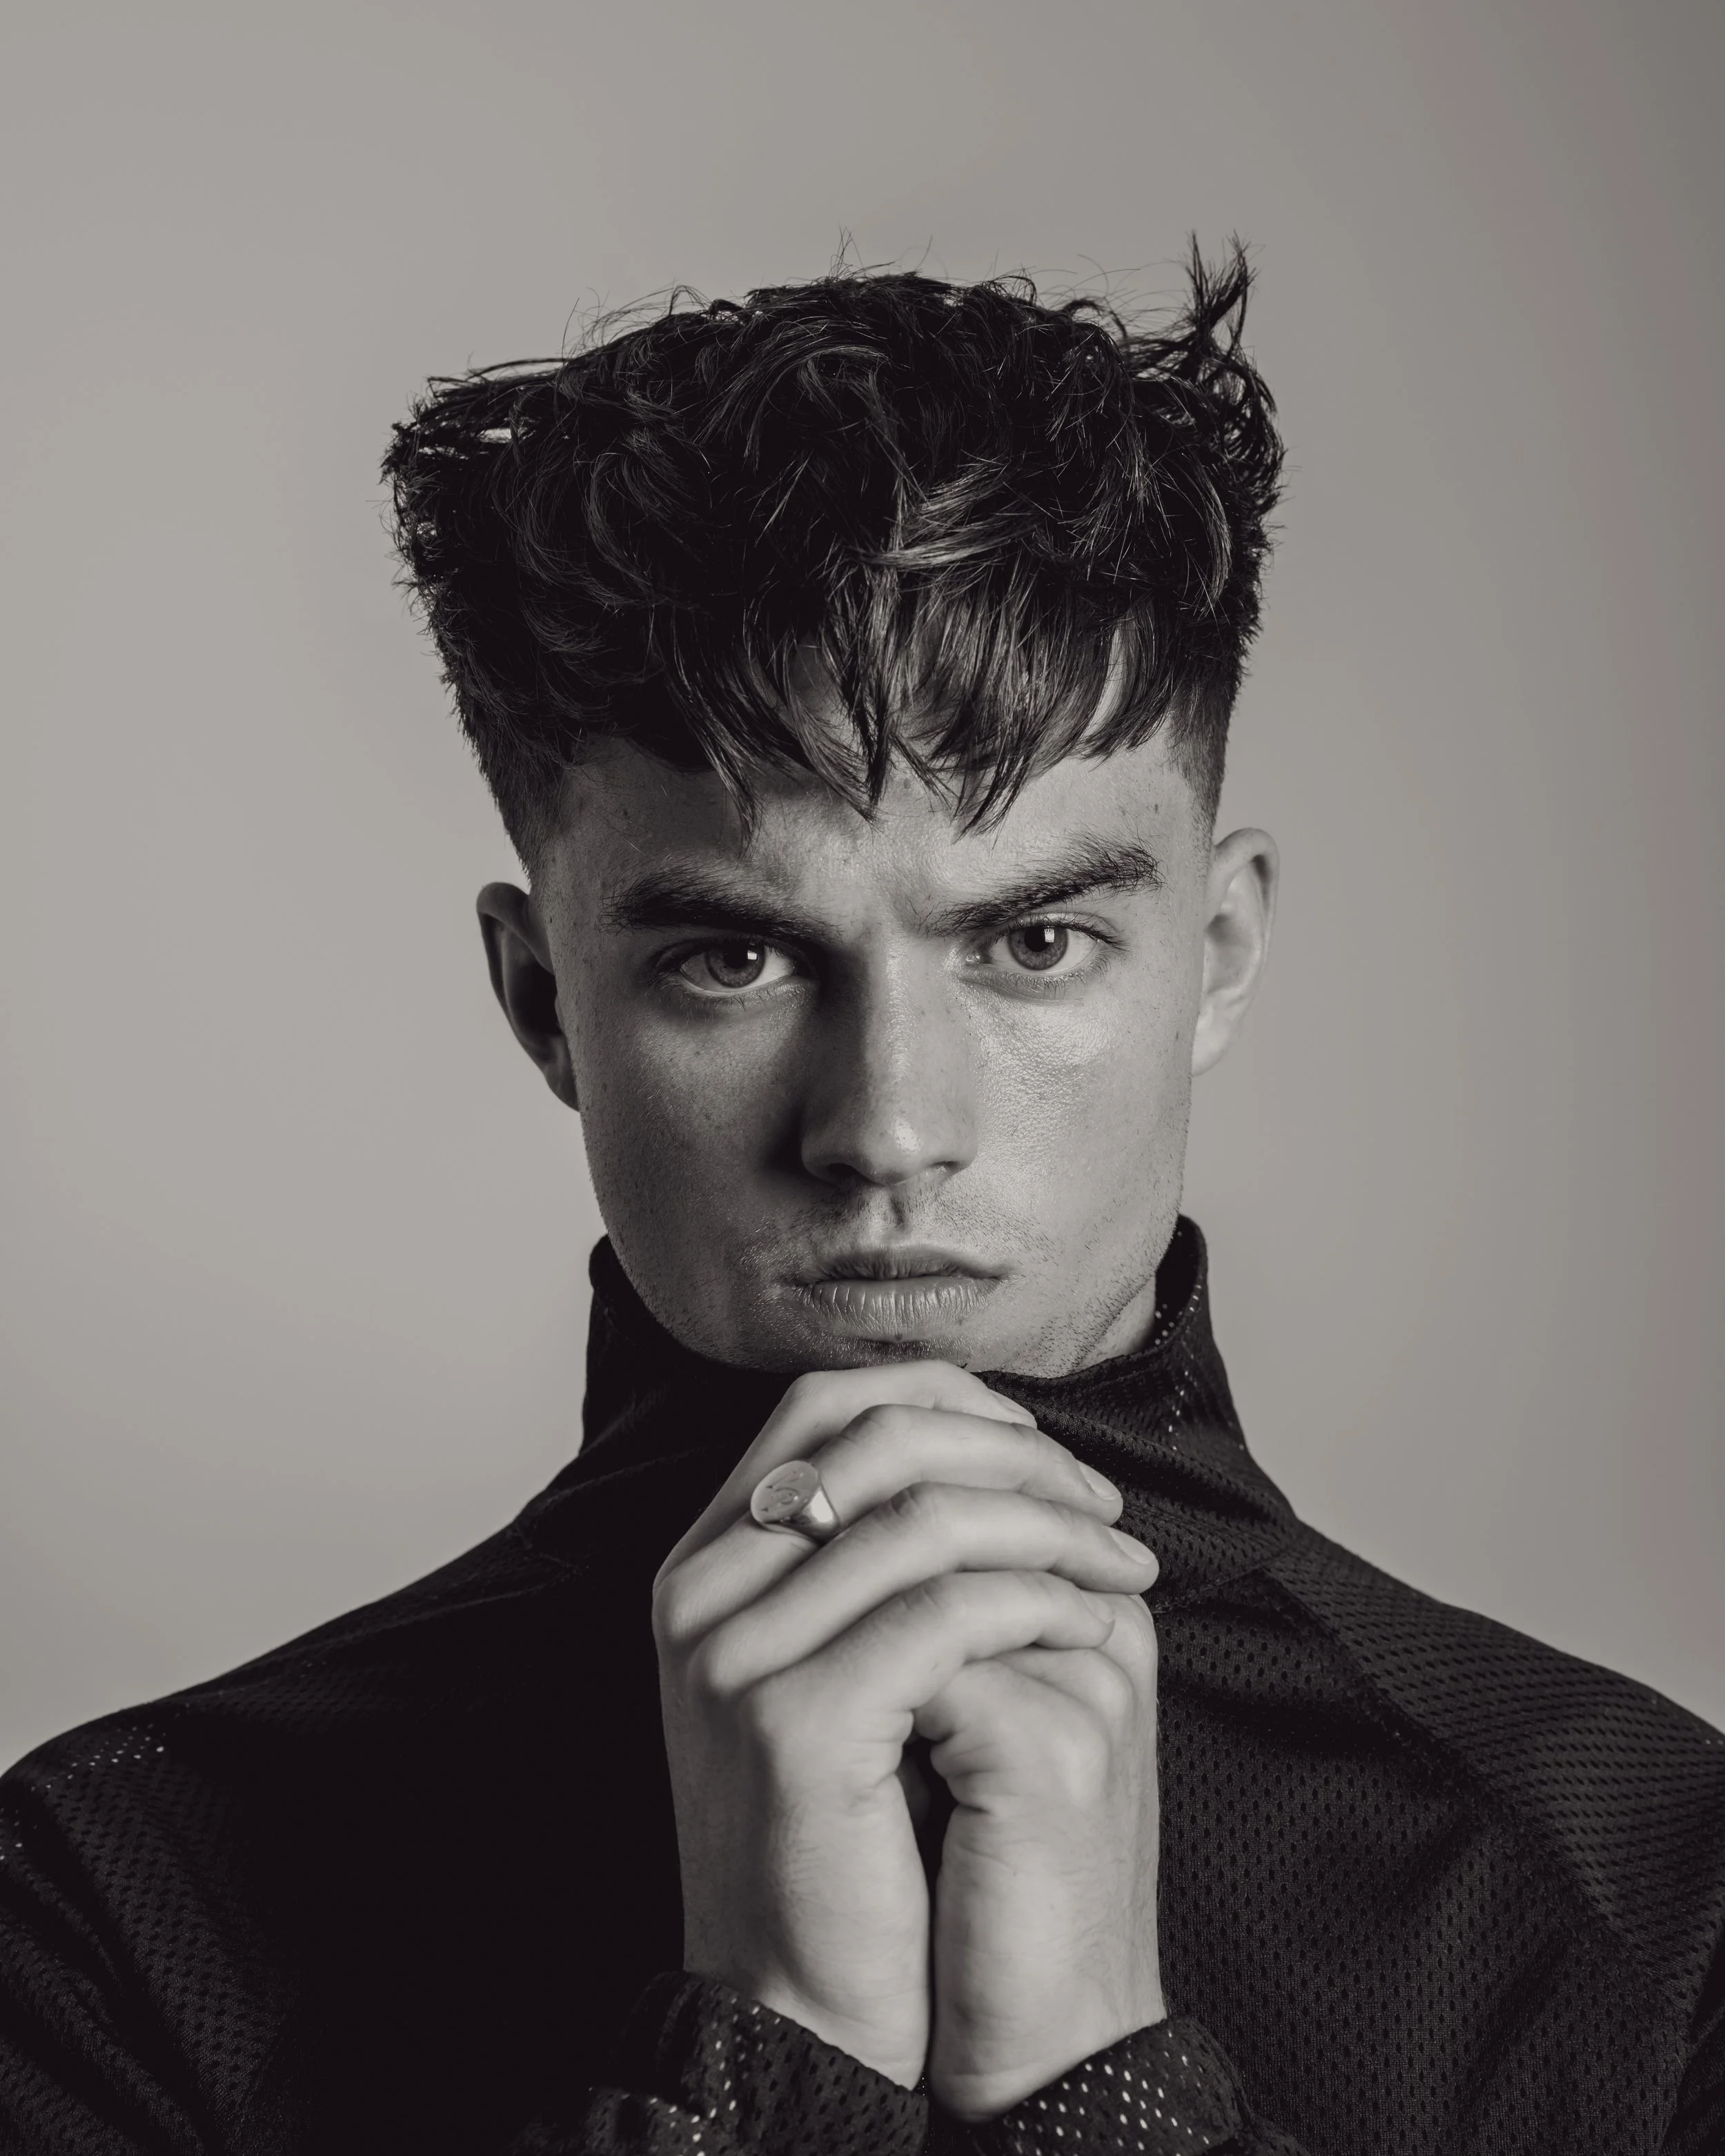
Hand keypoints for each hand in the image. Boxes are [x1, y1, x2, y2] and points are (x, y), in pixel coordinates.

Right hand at [652, 1363, 1156, 2087]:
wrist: (807, 2006)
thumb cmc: (854, 1833)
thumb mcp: (843, 1666)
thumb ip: (877, 1557)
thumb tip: (1000, 1446)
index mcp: (709, 1561)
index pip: (826, 1403)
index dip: (949, 1402)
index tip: (1044, 1453)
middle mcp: (701, 1590)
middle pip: (878, 1436)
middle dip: (1016, 1454)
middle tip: (1103, 1510)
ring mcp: (736, 1652)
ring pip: (924, 1518)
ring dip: (1051, 1528)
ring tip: (1118, 1568)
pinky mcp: (793, 1719)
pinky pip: (945, 1615)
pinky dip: (1037, 1602)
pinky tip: (1089, 1627)